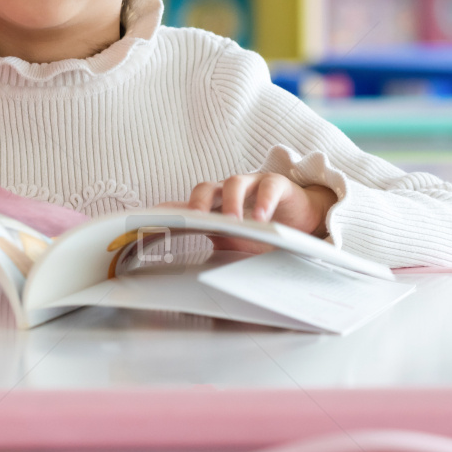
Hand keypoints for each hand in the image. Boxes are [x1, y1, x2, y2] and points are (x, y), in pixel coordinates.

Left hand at [162, 174, 336, 251]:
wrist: (301, 219)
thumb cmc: (263, 231)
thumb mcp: (236, 243)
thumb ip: (215, 246)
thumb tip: (189, 268)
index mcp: (214, 206)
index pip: (187, 205)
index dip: (169, 211)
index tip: (150, 221)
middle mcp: (228, 192)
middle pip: (205, 187)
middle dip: (197, 202)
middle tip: (195, 219)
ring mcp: (252, 184)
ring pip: (234, 183)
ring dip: (231, 202)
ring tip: (233, 223)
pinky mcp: (277, 184)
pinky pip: (268, 187)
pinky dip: (263, 201)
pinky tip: (261, 217)